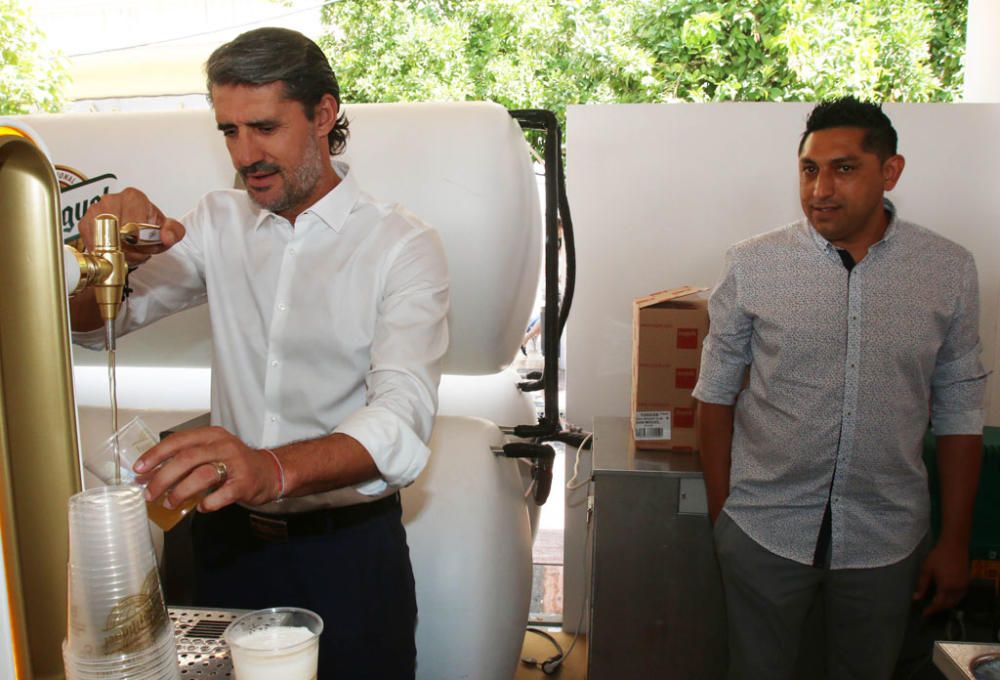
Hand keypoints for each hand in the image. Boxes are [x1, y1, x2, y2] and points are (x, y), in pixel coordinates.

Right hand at [79, 187, 185, 264]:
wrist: (135, 231)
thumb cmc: (150, 229)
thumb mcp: (168, 231)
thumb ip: (174, 232)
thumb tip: (167, 236)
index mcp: (133, 197)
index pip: (133, 222)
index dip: (139, 240)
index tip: (143, 245)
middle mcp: (111, 200)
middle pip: (117, 231)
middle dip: (128, 248)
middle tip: (136, 253)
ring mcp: (95, 211)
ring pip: (103, 238)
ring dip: (115, 251)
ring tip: (127, 253)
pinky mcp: (85, 224)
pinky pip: (91, 243)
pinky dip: (103, 252)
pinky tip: (114, 251)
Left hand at [133, 426, 280, 511]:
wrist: (270, 472)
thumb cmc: (235, 464)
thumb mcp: (211, 452)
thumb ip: (186, 460)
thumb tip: (151, 476)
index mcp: (211, 435)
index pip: (178, 441)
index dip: (156, 455)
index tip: (139, 469)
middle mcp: (223, 445)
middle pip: (186, 459)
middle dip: (163, 478)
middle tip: (150, 493)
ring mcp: (236, 463)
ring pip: (202, 475)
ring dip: (181, 492)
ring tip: (169, 503)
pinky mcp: (245, 482)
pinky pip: (222, 494)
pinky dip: (208, 503)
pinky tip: (201, 507)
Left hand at [913, 540, 969, 617]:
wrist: (954, 546)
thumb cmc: (938, 556)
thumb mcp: (926, 570)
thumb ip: (921, 585)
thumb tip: (916, 598)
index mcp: (946, 587)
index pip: (938, 604)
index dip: (931, 610)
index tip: (924, 614)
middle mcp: (957, 589)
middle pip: (948, 605)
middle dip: (939, 609)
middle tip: (929, 609)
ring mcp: (964, 586)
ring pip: (956, 601)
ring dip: (947, 605)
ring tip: (936, 604)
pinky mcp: (968, 582)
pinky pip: (961, 596)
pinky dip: (953, 599)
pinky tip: (947, 597)